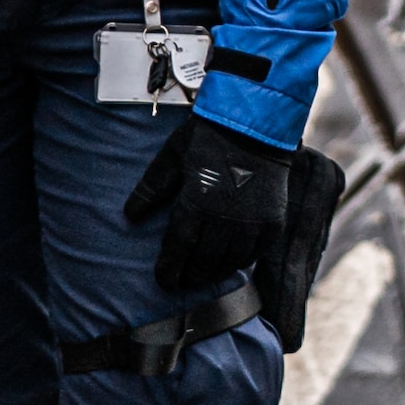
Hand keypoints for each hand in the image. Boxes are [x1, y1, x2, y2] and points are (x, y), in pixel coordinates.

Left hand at [121, 113, 300, 308]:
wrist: (257, 123)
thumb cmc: (209, 136)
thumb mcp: (173, 156)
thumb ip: (152, 187)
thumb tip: (131, 214)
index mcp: (197, 204)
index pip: (179, 249)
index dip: (169, 269)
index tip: (164, 281)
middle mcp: (225, 220)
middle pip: (204, 261)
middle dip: (191, 275)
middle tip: (183, 281)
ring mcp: (252, 223)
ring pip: (230, 262)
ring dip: (215, 272)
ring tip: (204, 276)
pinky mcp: (273, 222)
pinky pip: (255, 253)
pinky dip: (241, 262)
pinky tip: (232, 262)